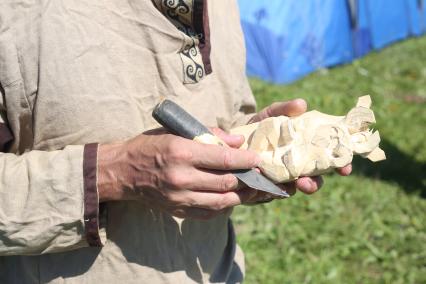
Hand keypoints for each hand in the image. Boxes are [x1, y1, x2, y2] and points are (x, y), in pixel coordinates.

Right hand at [97, 129, 261, 219]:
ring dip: (240, 195)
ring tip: (251, 188)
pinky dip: (224, 206)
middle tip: (259, 173)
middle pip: (226, 182)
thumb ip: (209, 134)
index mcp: (182, 153)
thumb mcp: (176, 132)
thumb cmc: (149, 146)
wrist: (122, 172)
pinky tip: (230, 197)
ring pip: (222, 201)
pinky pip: (209, 213)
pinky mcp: (178, 211)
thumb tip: (237, 142)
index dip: (245, 160)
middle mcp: (182, 177)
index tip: (258, 159)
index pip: (223, 158)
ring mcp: (180, 198)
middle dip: (248, 178)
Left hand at [248, 99, 351, 197]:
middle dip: (313, 184)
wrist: (230, 142)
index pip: (327, 161)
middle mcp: (295, 169)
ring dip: (290, 189)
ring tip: (286, 184)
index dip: (340, 165)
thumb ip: (283, 109)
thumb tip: (302, 104)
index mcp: (303, 151)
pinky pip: (267, 194)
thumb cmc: (256, 128)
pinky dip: (267, 191)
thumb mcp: (269, 115)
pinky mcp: (261, 189)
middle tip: (306, 182)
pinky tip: (262, 186)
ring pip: (292, 190)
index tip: (345, 168)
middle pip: (313, 181)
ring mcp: (279, 181)